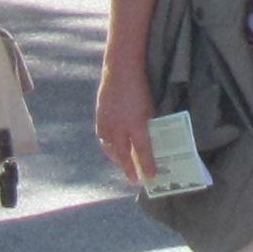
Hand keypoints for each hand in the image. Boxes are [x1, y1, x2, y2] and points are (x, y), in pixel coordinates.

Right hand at [95, 59, 155, 187]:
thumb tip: (152, 141)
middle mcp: (120, 127)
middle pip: (124, 155)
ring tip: (124, 167)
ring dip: (118, 160)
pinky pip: (103, 138)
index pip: (143, 151)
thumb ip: (149, 125)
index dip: (147, 166)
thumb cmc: (141, 87)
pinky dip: (108, 147)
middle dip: (130, 169)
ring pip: (111, 149)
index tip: (150, 178)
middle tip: (135, 181)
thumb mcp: (150, 107)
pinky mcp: (100, 118)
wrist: (121, 70)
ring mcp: (108, 123)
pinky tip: (112, 151)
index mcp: (136, 124)